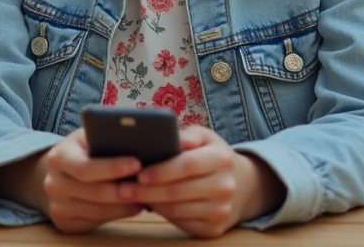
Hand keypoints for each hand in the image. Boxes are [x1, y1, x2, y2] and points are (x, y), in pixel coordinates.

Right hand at [41, 127, 144, 232]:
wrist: (55, 173)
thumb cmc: (81, 150)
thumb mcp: (87, 136)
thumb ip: (105, 136)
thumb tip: (138, 136)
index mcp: (59, 157)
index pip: (85, 167)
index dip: (112, 167)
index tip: (137, 163)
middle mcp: (53, 183)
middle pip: (95, 192)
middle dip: (124, 190)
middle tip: (149, 185)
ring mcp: (57, 205)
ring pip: (99, 210)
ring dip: (125, 205)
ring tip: (147, 196)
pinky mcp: (65, 222)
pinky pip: (96, 221)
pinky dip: (118, 214)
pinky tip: (133, 206)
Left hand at [116, 127, 284, 238]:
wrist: (241, 185)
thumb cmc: (211, 155)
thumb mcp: (204, 137)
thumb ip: (186, 135)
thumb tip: (168, 135)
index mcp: (222, 158)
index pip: (188, 165)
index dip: (162, 170)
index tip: (138, 172)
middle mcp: (225, 186)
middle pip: (179, 192)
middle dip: (147, 191)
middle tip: (122, 188)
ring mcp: (221, 210)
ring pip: (177, 210)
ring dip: (151, 203)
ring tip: (130, 196)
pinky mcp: (214, 229)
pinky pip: (181, 223)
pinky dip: (163, 214)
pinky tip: (150, 205)